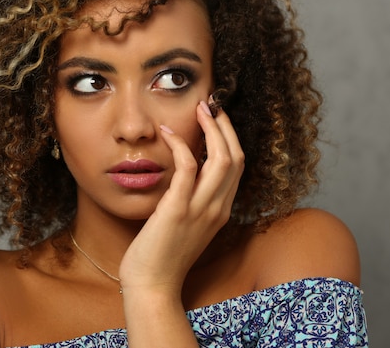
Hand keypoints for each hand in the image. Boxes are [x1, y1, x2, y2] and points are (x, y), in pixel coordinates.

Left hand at [118, 99, 244, 295]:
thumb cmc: (164, 255)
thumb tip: (188, 172)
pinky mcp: (178, 210)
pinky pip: (188, 168)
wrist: (152, 285)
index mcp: (221, 210)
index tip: (218, 117)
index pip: (237, 166)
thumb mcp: (188, 224)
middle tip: (211, 104)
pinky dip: (181, 145)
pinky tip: (167, 133)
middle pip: (236, 157)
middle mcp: (218, 208)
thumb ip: (194, 200)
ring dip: (212, 129)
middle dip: (226, 126)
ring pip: (221, 159)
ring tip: (199, 110)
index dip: (230, 137)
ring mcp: (201, 210)